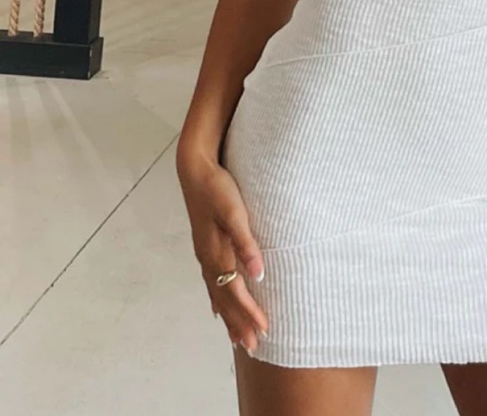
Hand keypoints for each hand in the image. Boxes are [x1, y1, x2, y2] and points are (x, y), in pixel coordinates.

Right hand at [177, 150, 268, 355]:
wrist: (195, 168)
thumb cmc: (218, 188)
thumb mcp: (235, 212)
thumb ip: (246, 243)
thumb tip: (258, 275)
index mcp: (216, 253)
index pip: (235, 292)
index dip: (249, 313)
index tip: (264, 332)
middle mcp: (208, 258)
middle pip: (225, 298)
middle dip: (239, 323)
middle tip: (253, 346)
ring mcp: (204, 253)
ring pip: (217, 292)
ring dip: (229, 316)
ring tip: (237, 337)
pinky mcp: (204, 245)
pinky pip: (210, 281)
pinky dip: (216, 298)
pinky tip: (217, 309)